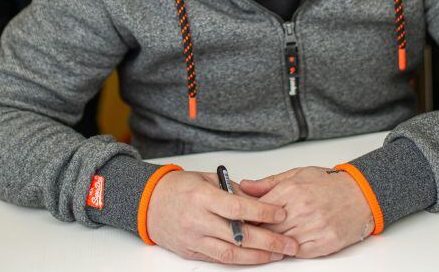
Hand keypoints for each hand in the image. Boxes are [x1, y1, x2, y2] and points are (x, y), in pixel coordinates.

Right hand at [145, 170, 298, 264]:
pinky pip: (219, 259)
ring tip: (278, 254)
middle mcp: (198, 220)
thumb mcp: (206, 178)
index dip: (262, 212)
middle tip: (289, 243)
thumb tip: (259, 200)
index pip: (238, 207)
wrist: (148, 203)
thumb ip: (232, 190)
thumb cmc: (178, 188)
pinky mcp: (191, 251)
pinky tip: (256, 258)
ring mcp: (194, 238)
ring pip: (231, 253)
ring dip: (258, 256)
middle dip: (269, 241)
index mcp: (202, 196)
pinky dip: (240, 260)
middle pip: (239, 235)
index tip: (281, 213)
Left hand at [239, 167, 374, 258]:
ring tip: (270, 238)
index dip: (249, 216)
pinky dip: (290, 250)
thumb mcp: (297, 174)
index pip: (259, 209)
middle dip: (258, 230)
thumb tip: (245, 186)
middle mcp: (302, 209)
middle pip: (268, 228)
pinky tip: (289, 243)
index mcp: (292, 190)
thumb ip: (269, 183)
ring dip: (274, 242)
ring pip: (281, 242)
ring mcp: (314, 228)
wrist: (362, 194)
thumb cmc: (330, 183)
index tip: (243, 219)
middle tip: (252, 231)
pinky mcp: (325, 243)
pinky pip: (298, 252)